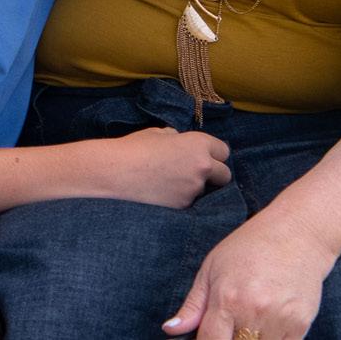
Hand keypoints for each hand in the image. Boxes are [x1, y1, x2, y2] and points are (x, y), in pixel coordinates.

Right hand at [101, 128, 231, 208]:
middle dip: (214, 175)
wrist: (116, 172)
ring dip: (195, 188)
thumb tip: (180, 142)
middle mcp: (202, 167)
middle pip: (225, 175)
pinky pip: (189, 202)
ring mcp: (193, 189)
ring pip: (205, 191)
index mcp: (199, 144)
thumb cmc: (135, 148)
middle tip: (196, 174)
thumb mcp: (159, 134)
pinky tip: (164, 193)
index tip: (204, 156)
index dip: (214, 154)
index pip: (224, 151)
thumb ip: (177, 139)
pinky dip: (181, 199)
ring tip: (172, 183)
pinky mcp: (182, 207)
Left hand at [162, 209, 339, 339]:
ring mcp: (279, 319)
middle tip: (229, 325)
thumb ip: (193, 305)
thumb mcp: (212, 268)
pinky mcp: (301, 324)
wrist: (298, 232)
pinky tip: (267, 323)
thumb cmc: (250, 246)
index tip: (209, 336)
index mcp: (227, 297)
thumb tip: (170, 329)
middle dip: (228, 339)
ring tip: (249, 320)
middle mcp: (253, 311)